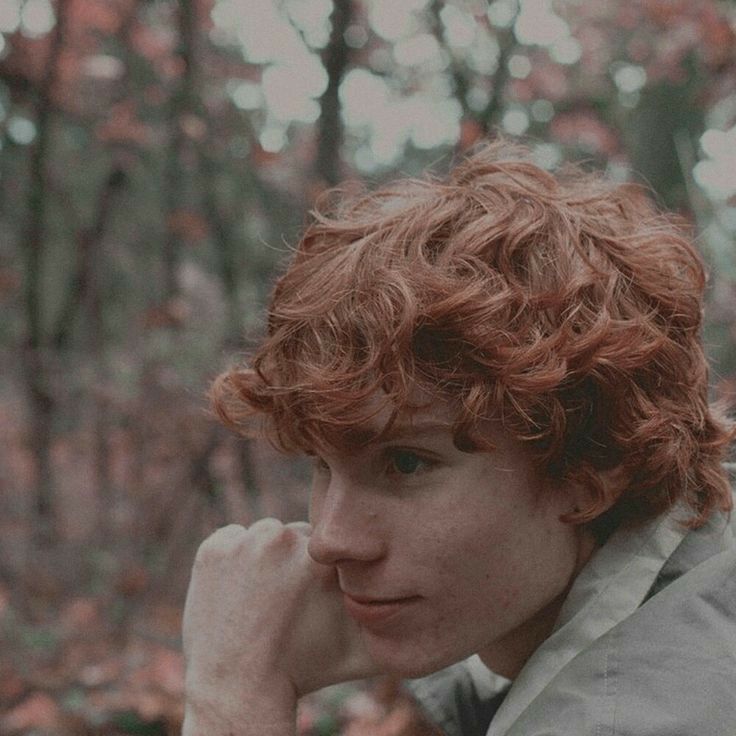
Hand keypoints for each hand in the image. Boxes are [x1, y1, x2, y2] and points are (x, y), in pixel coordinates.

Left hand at [181, 520, 379, 732]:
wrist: (240, 688)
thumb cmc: (308, 669)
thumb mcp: (365, 651)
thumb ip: (400, 624)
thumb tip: (435, 612)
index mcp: (321, 556)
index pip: (325, 547)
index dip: (319, 572)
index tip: (309, 599)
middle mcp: (282, 538)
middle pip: (293, 538)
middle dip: (291, 563)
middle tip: (283, 604)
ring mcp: (242, 541)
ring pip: (261, 539)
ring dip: (262, 561)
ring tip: (260, 601)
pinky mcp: (212, 548)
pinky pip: (230, 542)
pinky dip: (233, 562)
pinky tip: (238, 595)